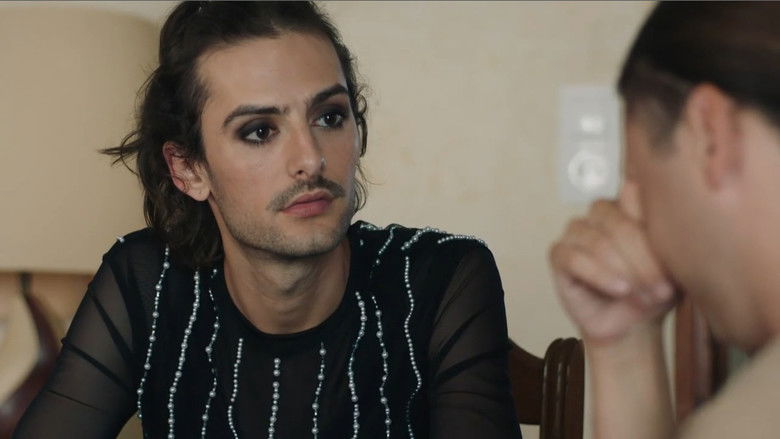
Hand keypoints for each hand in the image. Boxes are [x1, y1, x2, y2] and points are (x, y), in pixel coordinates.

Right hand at [549, 182, 676, 344]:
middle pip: (618, 224)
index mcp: (628, 204)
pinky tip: (620, 290)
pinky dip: (599, 276)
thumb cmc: (656, 289)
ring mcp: (576, 231)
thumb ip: (669, 232)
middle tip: (662, 290)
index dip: (651, 227)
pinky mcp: (558, 255)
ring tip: (645, 296)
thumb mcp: (675, 263)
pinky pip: (574, 259)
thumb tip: (660, 204)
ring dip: (625, 273)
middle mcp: (599, 213)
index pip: (633, 194)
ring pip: (597, 243)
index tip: (673, 259)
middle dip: (643, 261)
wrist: (635, 324)